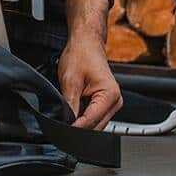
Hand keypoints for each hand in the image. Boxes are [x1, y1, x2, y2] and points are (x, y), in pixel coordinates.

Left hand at [60, 0, 122, 128]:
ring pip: (95, 125)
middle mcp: (115, 102)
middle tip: (60, 128)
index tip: (62, 132)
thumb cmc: (81, 55)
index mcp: (110, 95)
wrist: (86, 43)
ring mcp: (112, 104)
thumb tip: (66, 122)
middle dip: (78, 128)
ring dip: (81, 124)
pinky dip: (82, 118)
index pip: (91, 120)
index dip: (75, 128)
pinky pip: (94, 118)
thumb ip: (69, 104)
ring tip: (66, 118)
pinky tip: (72, 112)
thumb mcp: (70, 80)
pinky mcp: (105, 104)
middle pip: (95, 126)